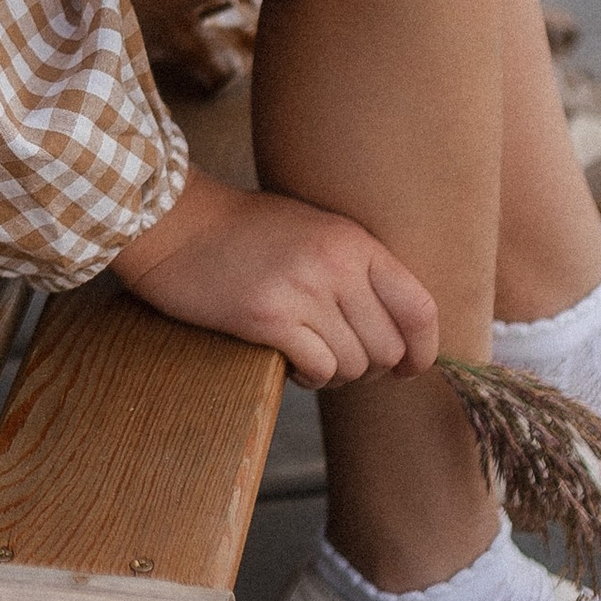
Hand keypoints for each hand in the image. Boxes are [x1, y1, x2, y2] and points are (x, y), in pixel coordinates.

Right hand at [113, 168, 438, 389]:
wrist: (176, 224)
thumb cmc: (244, 231)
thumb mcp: (315, 230)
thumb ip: (357, 269)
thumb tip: (397, 329)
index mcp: (354, 242)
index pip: (419, 307)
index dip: (424, 349)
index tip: (411, 366)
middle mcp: (335, 265)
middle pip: (388, 347)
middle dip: (372, 367)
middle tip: (343, 361)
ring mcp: (302, 292)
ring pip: (353, 364)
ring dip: (337, 374)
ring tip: (313, 359)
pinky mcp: (267, 318)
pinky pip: (316, 368)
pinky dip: (310, 376)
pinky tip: (293, 364)